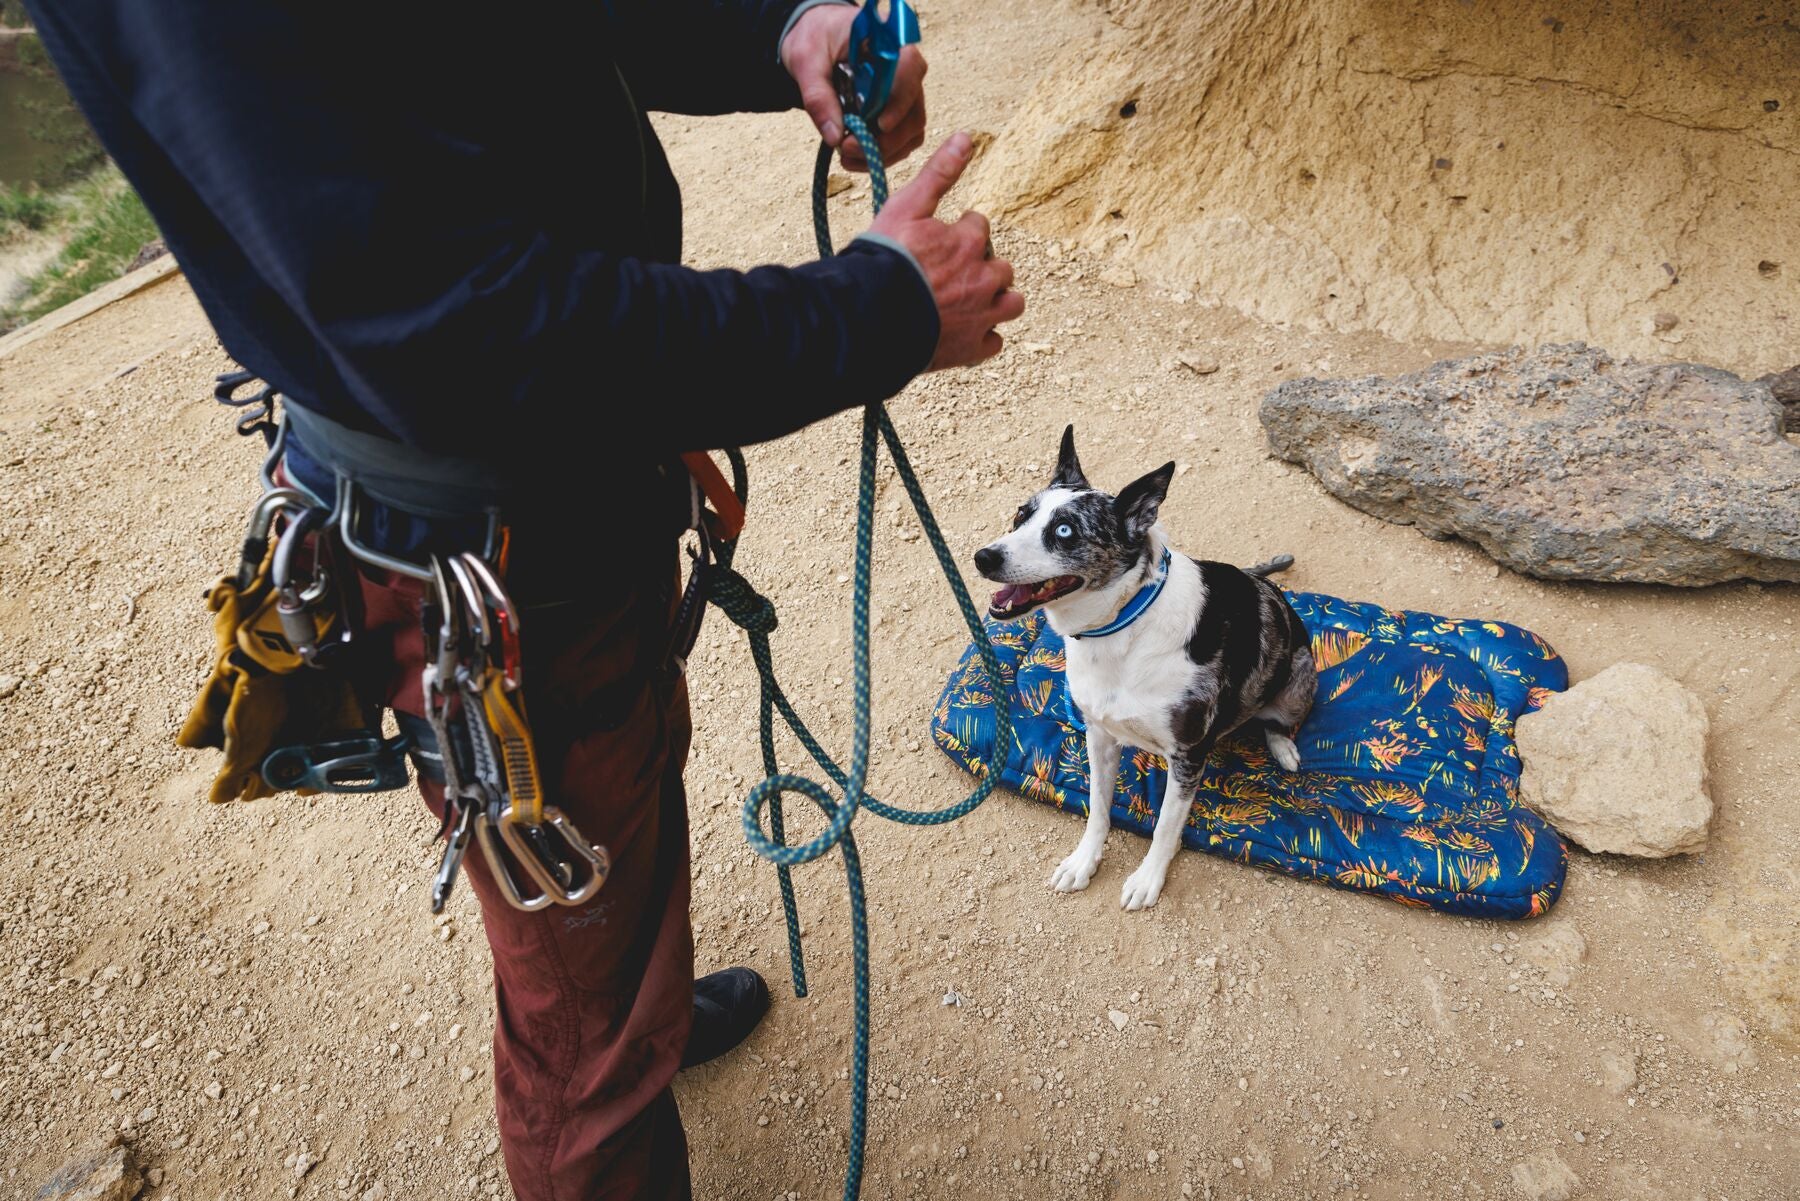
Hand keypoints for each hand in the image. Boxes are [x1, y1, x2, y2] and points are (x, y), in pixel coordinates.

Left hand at [781, 3, 926, 171]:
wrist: (818, 39)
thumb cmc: (816, 39)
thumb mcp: (806, 61)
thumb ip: (818, 96)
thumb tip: (834, 137)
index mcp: (890, 46)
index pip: (909, 74)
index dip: (899, 103)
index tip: (879, 127)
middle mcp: (907, 72)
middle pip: (913, 114)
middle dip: (884, 141)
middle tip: (847, 149)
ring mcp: (906, 96)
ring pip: (910, 134)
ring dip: (881, 154)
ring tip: (846, 157)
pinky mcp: (899, 115)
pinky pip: (901, 142)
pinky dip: (880, 156)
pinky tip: (854, 157)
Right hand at [869, 133, 1024, 370]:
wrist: (870, 314)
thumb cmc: (884, 259)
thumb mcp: (907, 207)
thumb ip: (939, 173)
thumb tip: (967, 136)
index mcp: (969, 241)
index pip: (979, 227)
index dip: (959, 233)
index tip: (938, 243)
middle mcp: (984, 277)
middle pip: (1001, 266)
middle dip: (982, 267)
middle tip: (950, 275)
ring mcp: (982, 315)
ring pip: (1011, 304)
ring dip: (996, 300)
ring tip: (967, 301)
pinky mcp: (972, 349)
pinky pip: (994, 343)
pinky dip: (982, 338)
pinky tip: (961, 332)